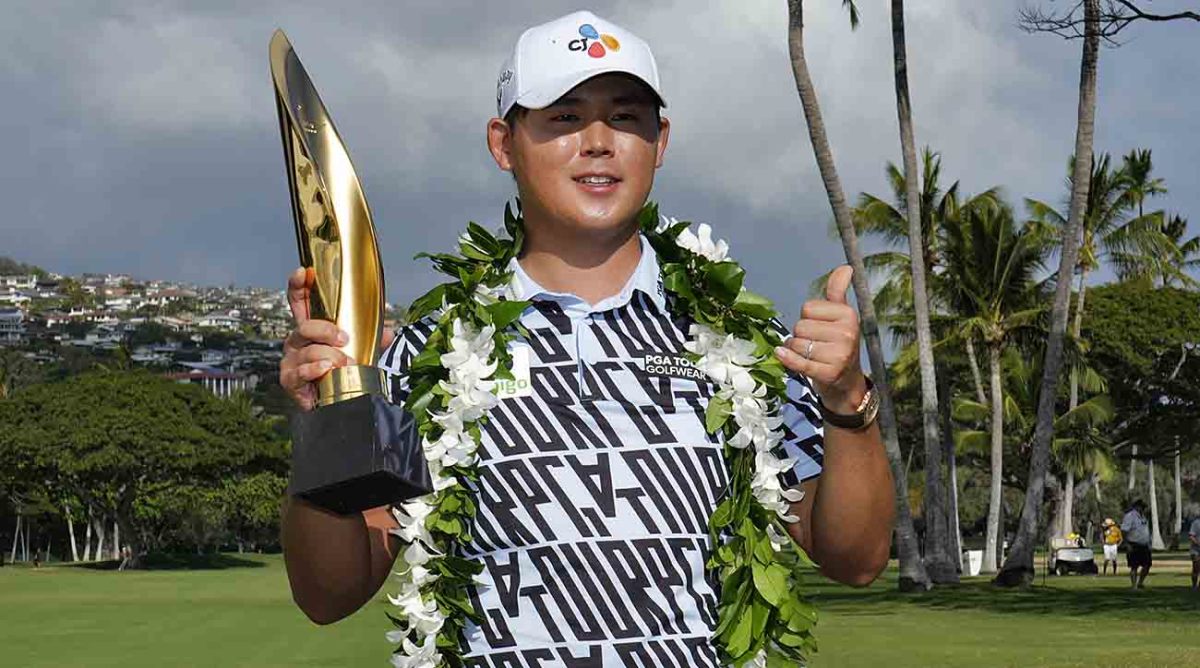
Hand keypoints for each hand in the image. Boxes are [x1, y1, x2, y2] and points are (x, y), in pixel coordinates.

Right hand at [278, 267, 394, 410]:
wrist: (338, 402)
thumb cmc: (344, 370)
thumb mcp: (363, 350)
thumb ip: (374, 338)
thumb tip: (388, 331)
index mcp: (312, 328)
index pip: (300, 301)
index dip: (298, 285)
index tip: (304, 272)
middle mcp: (297, 341)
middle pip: (305, 326)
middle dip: (325, 330)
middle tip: (345, 339)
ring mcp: (292, 360)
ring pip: (306, 350)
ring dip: (328, 355)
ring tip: (343, 364)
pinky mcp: (290, 381)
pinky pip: (299, 373)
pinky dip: (314, 370)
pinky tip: (325, 370)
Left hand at [774, 265, 867, 412]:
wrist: (847, 382)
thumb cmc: (838, 344)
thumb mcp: (841, 316)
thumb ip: (838, 291)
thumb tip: (846, 267)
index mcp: (849, 315)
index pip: (808, 308)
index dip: (807, 318)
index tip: (820, 328)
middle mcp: (847, 333)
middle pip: (800, 326)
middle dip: (801, 336)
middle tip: (815, 345)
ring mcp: (839, 355)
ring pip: (796, 344)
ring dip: (796, 350)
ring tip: (811, 355)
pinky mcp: (828, 373)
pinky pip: (797, 361)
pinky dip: (786, 359)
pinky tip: (781, 355)